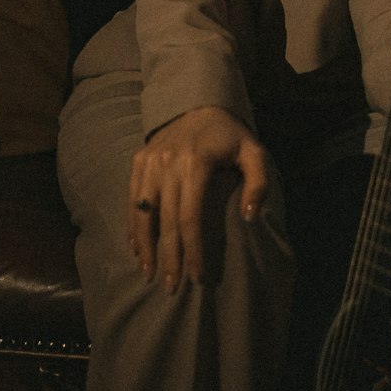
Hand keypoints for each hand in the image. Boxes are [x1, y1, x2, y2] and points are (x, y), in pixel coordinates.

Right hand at [128, 106, 269, 290]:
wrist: (198, 103)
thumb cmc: (230, 135)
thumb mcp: (254, 153)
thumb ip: (258, 183)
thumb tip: (249, 217)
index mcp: (197, 163)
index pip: (191, 217)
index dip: (194, 250)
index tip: (198, 276)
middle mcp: (168, 164)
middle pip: (166, 221)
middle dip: (169, 258)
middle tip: (172, 287)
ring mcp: (150, 162)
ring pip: (143, 213)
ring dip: (145, 247)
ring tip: (149, 274)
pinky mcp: (139, 161)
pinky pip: (131, 199)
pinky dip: (132, 226)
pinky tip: (136, 249)